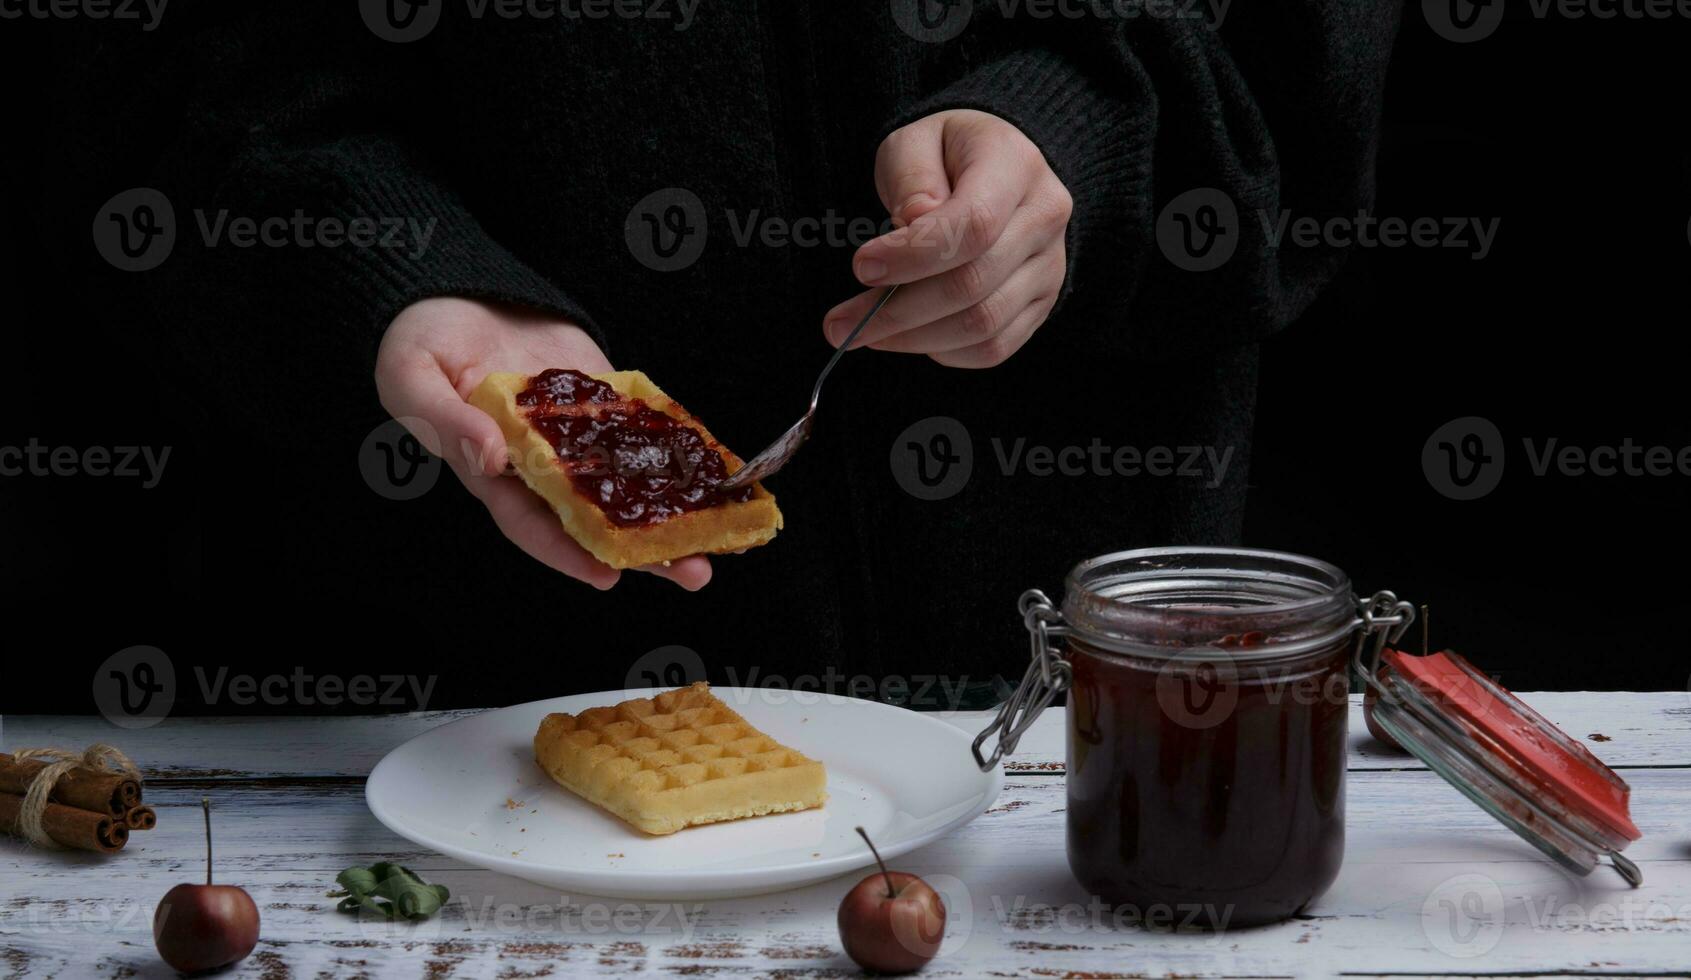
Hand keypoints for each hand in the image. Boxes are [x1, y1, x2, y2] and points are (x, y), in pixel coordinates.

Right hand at [375, 297, 711, 590]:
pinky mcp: (605, 397)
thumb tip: (490, 458)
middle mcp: (543, 466)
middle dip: (646, 551)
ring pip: (631, 483)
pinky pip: (645, 430)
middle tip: (695, 574)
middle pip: (598, 519)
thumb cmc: (419, 342)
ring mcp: (579, 433)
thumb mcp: (410, 378)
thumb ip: (445, 421)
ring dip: (674, 511)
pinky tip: (716, 472)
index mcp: (493, 473)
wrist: (457, 289)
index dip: (569, 554)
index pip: (534, 525)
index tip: (608, 576)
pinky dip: (679, 451)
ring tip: (723, 536)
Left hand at [824, 109, 1072, 367]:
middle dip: (897, 312)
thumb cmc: (946, 154)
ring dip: (912, 339)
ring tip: (863, 334)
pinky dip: (943, 351)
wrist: (995, 167)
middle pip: (973, 285)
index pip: (973, 226)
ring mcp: (1050, 268)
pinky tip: (908, 335)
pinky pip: (992, 348)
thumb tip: (912, 228)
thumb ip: (913, 180)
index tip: (861, 268)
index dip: (912, 257)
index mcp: (1017, 167)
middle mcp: (1045, 220)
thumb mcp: (915, 142)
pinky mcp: (1041, 304)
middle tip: (839, 324)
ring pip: (982, 326)